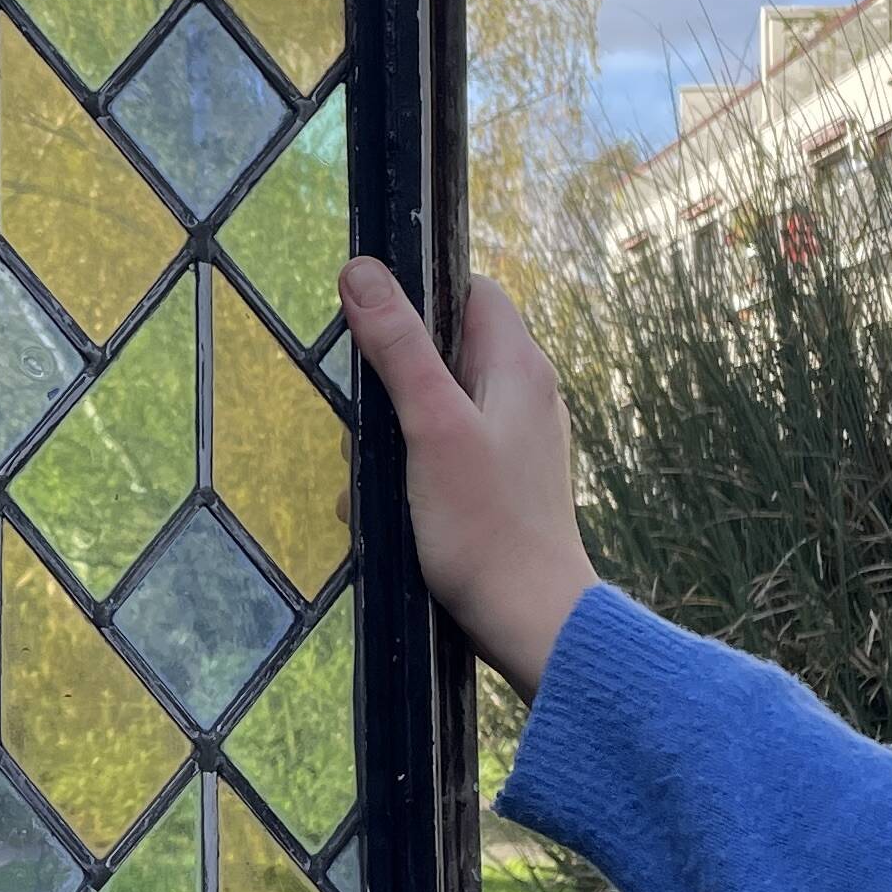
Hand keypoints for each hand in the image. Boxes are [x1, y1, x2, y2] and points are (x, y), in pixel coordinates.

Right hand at [337, 259, 594, 697]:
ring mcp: (513, 443)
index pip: (470, 291)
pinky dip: (406, 476)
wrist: (530, 621)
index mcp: (518, 367)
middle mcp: (523, 397)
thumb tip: (361, 269)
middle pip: (440, 353)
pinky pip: (438, 456)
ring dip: (389, 441)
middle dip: (389, 386)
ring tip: (379, 485)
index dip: (419, 296)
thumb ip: (397, 347)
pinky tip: (388, 515)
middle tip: (371, 431)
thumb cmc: (485, 525)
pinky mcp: (498, 485)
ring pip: (430, 409)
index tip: (372, 330)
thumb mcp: (430, 426)